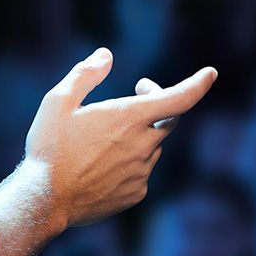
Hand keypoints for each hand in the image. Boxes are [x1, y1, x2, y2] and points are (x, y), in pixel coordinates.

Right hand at [24, 48, 215, 229]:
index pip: (179, 98)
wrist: (45, 199)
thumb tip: (106, 55)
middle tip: (138, 91)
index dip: (198, 84)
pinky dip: (127, 163)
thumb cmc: (49, 147)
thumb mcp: (57, 101)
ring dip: (137, 136)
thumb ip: (85, 75)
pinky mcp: (136, 193)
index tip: (210, 74)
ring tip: (99, 139)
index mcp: (129, 118)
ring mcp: (142, 172)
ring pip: (151, 147)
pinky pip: (140, 171)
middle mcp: (143, 145)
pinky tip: (97, 166)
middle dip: (158, 103)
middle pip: (168, 121)